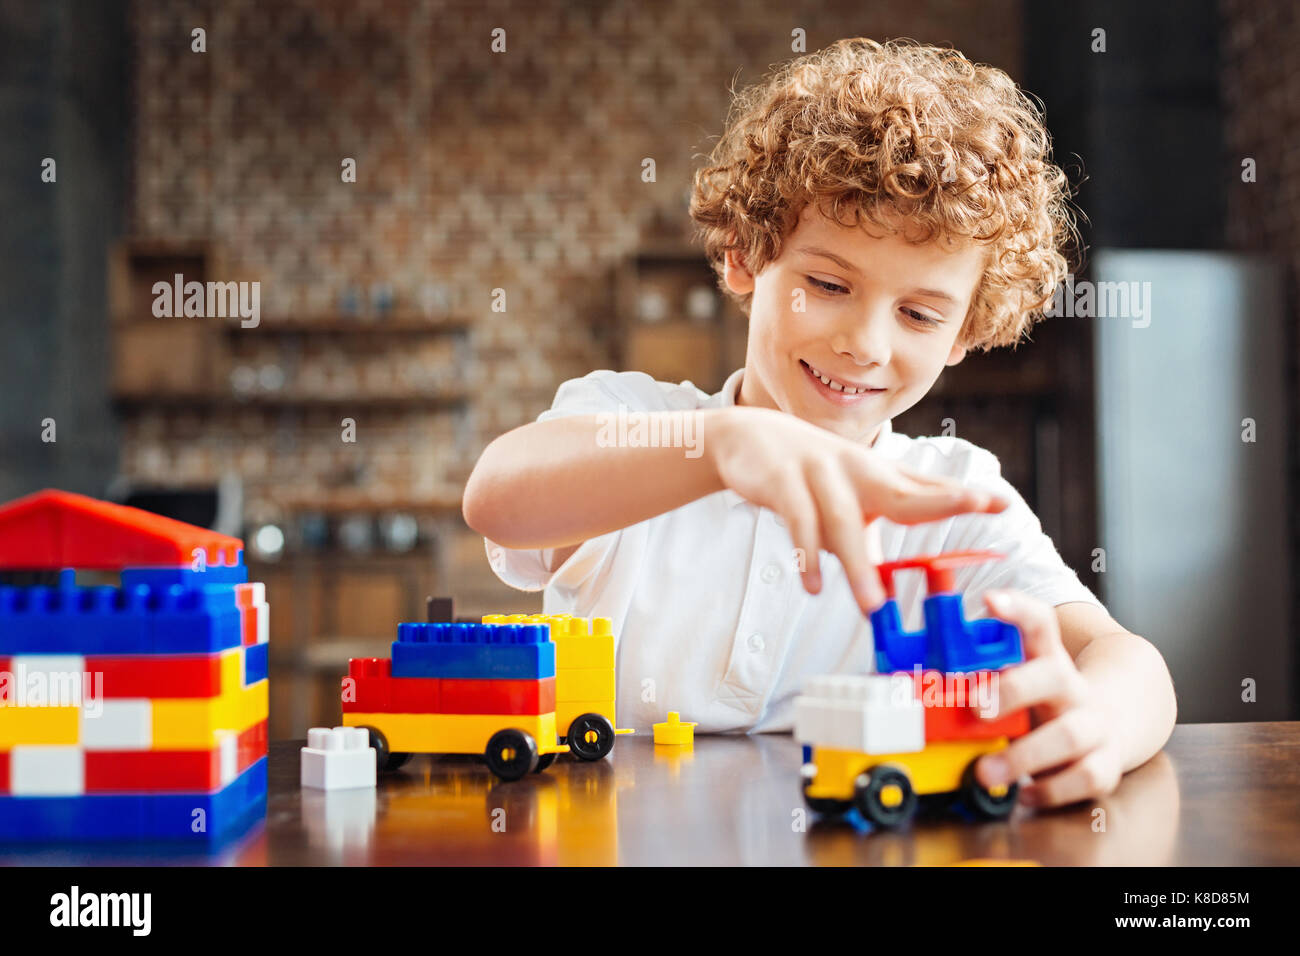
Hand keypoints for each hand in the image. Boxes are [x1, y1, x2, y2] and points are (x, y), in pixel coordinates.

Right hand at [708, 405, 1007, 613]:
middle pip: (901, 490)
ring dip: (857, 565)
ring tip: (872, 606)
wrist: (748, 439)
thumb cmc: (810, 474)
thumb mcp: (849, 496)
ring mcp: (819, 474)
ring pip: (843, 521)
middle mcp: (856, 472)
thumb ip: (871, 532)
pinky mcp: (783, 483)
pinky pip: (797, 523)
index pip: (926, 487)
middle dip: (940, 498)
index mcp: (876, 477)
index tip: (1001, 502)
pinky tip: (813, 585)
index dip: (963, 495)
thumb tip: (892, 578)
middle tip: (974, 505)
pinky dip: (805, 555)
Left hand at [974, 589, 1124, 807]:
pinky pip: (1085, 778)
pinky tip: (1024, 792)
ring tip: (985, 772)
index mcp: (1048, 659)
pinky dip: (1051, 789)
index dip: (1017, 608)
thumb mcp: (1022, 680)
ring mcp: (1095, 725)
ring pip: (1068, 735)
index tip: (990, 600)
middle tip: (976, 708)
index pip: (1039, 623)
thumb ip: (983, 678)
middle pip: (1053, 676)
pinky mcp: (1106, 764)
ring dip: (1022, 756)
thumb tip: (916, 688)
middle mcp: (1073, 688)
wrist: (1116, 724)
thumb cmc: (1046, 703)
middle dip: (1013, 690)